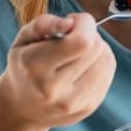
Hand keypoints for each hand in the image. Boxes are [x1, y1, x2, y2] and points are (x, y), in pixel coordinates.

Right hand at [0, 12, 115, 129]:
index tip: (72, 22)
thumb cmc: (24, 66)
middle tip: (73, 36)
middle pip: (96, 47)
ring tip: (79, 51)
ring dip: (98, 48)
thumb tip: (70, 22)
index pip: (82, 41)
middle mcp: (54, 89)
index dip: (84, 24)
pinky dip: (100, 62)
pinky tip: (84, 65)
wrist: (22, 108)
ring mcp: (74, 102)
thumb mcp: (23, 40)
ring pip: (107, 59)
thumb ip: (43, 24)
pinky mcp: (89, 107)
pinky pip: (108, 73)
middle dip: (89, 34)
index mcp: (34, 67)